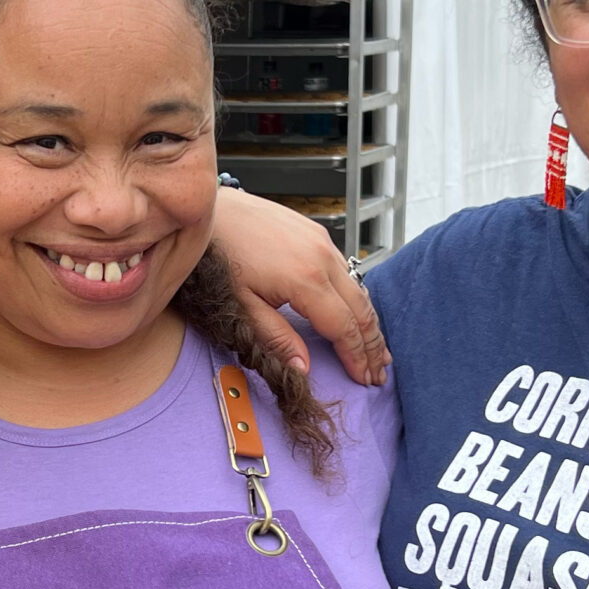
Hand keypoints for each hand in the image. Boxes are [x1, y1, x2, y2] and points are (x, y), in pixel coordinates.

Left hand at [208, 188, 389, 385]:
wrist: (209, 209)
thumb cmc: (220, 254)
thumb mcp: (242, 305)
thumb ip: (276, 338)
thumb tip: (303, 368)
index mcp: (306, 280)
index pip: (344, 328)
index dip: (357, 357)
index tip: (365, 379)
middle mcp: (322, 257)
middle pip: (361, 309)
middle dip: (372, 344)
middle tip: (379, 372)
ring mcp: (322, 242)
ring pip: (359, 289)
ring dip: (369, 322)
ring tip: (376, 349)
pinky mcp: (316, 233)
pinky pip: (347, 271)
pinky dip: (356, 297)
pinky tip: (356, 313)